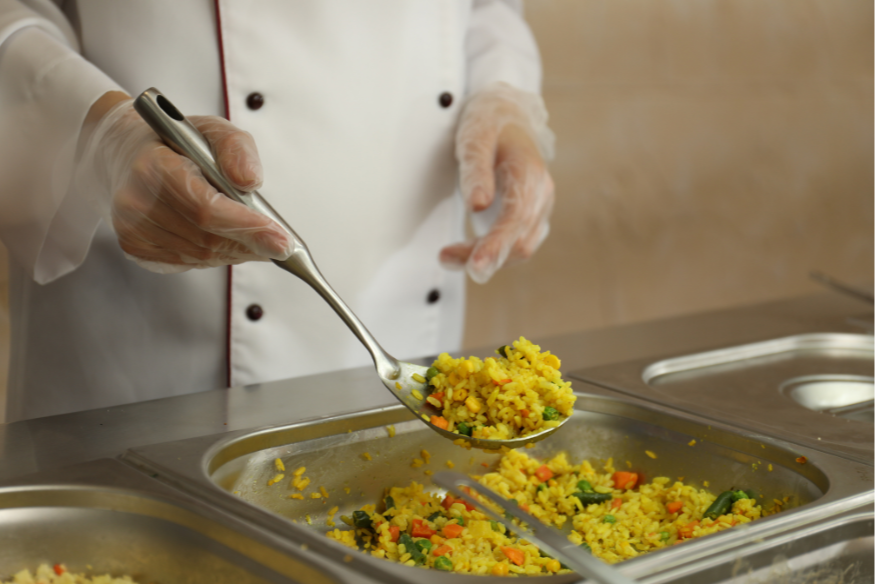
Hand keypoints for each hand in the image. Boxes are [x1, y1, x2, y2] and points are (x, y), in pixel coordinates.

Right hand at [75, 93, 292, 272]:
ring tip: (256, 239)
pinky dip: (215, 255)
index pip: (206, 209)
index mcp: (154, 166)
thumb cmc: (177, 143)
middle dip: (251, 243)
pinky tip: (224, 240)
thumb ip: (236, 148)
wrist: (128, 154)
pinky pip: (189, 262)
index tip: (282, 241)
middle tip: (279, 243)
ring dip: (236, 251)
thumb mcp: (213, 129)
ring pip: (202, 255)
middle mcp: (137, 201)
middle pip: (208, 238)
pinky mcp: (135, 247)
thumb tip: (249, 181)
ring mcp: (133, 228)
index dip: (248, 228)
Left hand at [440, 83, 554, 283]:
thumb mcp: (475, 137)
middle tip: (445, 258)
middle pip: (519, 241)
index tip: (476, 265)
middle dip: (485, 257)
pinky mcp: (530, 217)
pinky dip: (492, 253)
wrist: (506, 115)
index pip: (517, 218)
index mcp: (530, 174)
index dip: (497, 244)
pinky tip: (465, 253)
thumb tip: (477, 205)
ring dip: (486, 259)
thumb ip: (476, 170)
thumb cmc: (489, 124)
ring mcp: (539, 208)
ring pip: (519, 248)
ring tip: (447, 255)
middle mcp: (541, 195)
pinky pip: (516, 244)